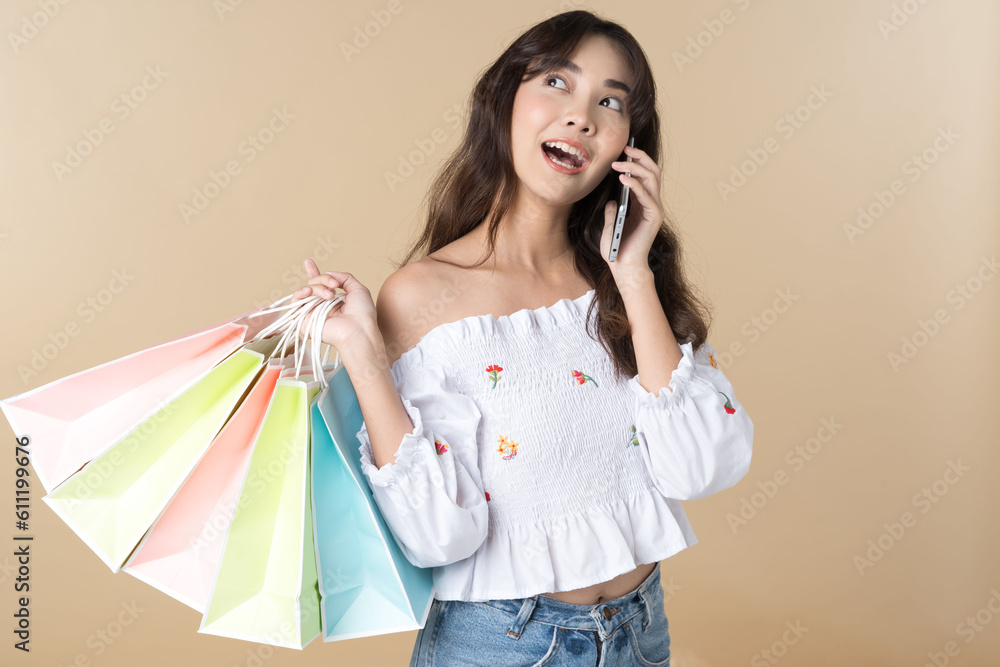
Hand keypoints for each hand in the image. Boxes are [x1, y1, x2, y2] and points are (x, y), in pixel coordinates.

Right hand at [287, 258, 380, 352]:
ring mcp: (312, 313)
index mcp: (333, 301)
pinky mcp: (304, 321)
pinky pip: (294, 303)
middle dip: (324, 279)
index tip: (308, 261)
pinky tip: (309, 291)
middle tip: (335, 286)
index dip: (313, 273)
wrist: (358, 331)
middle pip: (313, 284)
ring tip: (329, 295)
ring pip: (306, 290)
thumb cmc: (362, 314)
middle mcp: (321, 306)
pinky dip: (300, 293)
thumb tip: (328, 272)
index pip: (319, 284)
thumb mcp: (358, 289)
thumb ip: (344, 277)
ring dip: (317, 287)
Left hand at [600, 143, 663, 280]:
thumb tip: (611, 200)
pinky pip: (646, 195)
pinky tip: (622, 178)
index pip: (644, 175)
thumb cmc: (615, 248)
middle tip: (625, 149)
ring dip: (636, 167)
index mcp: (641, 203)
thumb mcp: (608, 225)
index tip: (623, 151)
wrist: (623, 267)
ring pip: (652, 178)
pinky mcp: (653, 216)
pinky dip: (635, 184)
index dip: (636, 161)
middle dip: (639, 157)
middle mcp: (651, 204)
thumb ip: (611, 211)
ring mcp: (654, 209)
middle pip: (652, 171)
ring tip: (619, 163)